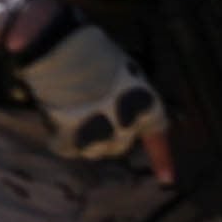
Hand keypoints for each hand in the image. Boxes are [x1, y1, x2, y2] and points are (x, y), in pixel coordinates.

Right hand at [17, 16, 175, 177]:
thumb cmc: (87, 44)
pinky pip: (68, 147)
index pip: (157, 133)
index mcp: (144, 101)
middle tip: (92, 114)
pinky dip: (61, 139)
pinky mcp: (72, 136)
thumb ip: (124, 94)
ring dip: (86, 138)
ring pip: (96, 149)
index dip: (162, 158)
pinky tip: (55, 122)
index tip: (166, 179)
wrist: (56, 42)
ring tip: (72, 117)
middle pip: (121, 143)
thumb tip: (118, 106)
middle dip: (110, 133)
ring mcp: (100, 131)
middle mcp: (128, 122)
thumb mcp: (120, 66)